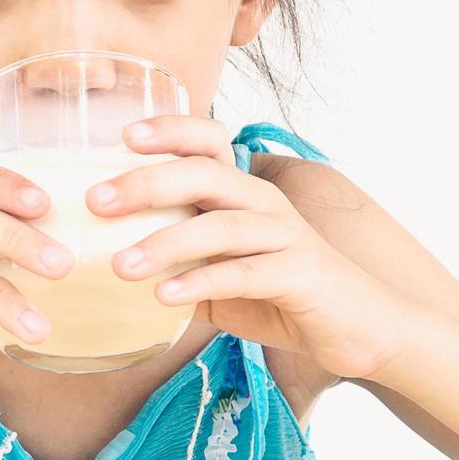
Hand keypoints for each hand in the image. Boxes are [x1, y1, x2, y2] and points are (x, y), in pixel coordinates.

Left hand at [87, 114, 415, 380]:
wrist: (362, 328)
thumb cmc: (285, 296)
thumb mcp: (223, 277)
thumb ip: (181, 265)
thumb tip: (114, 270)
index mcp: (244, 193)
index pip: (209, 142)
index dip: (170, 131)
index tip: (123, 135)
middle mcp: (265, 203)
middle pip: (205, 174)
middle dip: (148, 182)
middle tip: (97, 200)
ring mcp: (285, 236)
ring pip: (220, 226)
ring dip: (166, 243)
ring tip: (119, 264)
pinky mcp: (299, 275)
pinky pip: (243, 273)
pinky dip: (201, 281)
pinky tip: (164, 296)